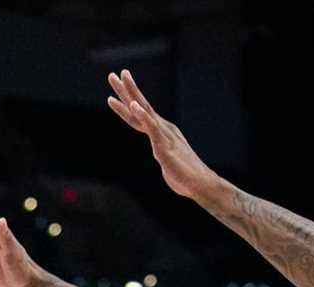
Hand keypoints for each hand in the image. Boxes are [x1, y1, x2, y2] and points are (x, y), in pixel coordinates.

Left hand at [106, 69, 216, 199]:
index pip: (140, 113)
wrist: (199, 184)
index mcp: (160, 131)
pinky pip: (151, 128)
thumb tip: (161, 151)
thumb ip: (162, 151)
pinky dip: (142, 116)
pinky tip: (134, 105)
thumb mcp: (166, 159)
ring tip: (121, 79)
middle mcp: (162, 128)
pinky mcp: (163, 146)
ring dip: (131, 94)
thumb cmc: (183, 174)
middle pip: (140, 106)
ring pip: (143, 111)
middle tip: (114, 74)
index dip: (127, 100)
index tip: (118, 86)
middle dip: (126, 90)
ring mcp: (163, 135)